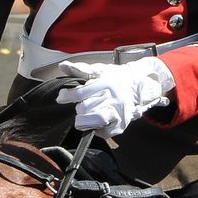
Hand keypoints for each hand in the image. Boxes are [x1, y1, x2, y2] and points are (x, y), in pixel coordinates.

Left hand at [55, 58, 173, 136]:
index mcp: (106, 83)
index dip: (67, 96)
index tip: (61, 97)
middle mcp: (114, 97)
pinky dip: (97, 130)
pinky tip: (96, 124)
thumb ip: (80, 69)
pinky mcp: (121, 124)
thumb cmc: (113, 78)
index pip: (80, 93)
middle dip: (78, 108)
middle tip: (82, 105)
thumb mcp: (98, 70)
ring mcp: (119, 111)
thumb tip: (62, 65)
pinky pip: (105, 132)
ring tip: (83, 118)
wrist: (136, 86)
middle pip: (85, 108)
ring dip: (84, 121)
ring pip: (95, 120)